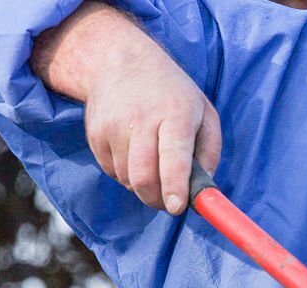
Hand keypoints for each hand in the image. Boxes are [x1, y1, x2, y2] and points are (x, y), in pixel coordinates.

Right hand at [32, 2, 220, 213]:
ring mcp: (114, 126)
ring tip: (153, 167)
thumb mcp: (204, 113)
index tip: (176, 207)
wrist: (121, 60)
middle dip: (158, 200)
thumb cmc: (172, 94)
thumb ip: (210, 153)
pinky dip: (126, 175)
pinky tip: (134, 155)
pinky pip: (113, 173)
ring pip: (128, 180)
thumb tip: (204, 190)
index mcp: (175, 114)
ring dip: (143, 187)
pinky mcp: (96, 134)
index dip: (174, 185)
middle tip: (169, 201)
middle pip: (144, 177)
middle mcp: (141, 119)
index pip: (173, 156)